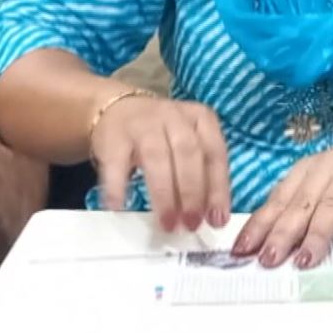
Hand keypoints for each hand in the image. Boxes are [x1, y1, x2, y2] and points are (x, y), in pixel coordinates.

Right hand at [91, 94, 231, 232]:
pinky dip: (118, 187)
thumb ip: (201, 173)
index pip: (215, 154)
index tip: (216, 220)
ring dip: (164, 195)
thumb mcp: (188, 144)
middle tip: (191, 224)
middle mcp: (174, 117)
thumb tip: (209, 217)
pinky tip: (120, 207)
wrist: (117, 109)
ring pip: (157, 158)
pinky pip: (116, 164)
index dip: (218, 189)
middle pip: (188, 154)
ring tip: (167, 223)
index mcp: (200, 118)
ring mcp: (143, 124)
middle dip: (192, 193)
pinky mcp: (114, 136)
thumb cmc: (162, 135)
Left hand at [231, 131, 332, 268]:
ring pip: (332, 204)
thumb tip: (270, 245)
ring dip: (317, 234)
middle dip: (282, 232)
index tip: (242, 249)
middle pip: (300, 203)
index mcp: (307, 170)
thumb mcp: (324, 184)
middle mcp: (327, 168)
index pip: (278, 199)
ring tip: (305, 261)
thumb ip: (302, 208)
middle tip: (268, 259)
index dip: (260, 224)